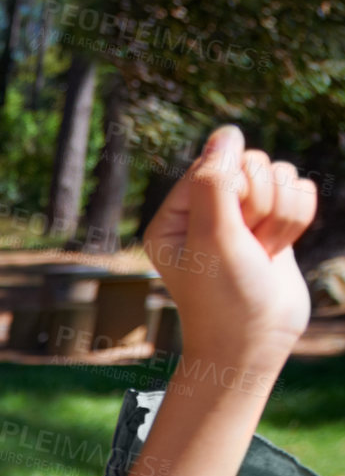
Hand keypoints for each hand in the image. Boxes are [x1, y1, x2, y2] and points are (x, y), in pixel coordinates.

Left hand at [143, 124, 316, 369]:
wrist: (255, 343)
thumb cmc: (225, 297)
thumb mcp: (213, 237)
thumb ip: (214, 181)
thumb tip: (226, 132)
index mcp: (174, 213)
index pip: (217, 163)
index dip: (238, 192)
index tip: (232, 231)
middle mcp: (204, 210)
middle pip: (253, 163)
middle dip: (262, 206)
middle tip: (248, 246)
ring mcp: (240, 216)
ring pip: (282, 175)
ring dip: (282, 216)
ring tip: (262, 252)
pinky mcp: (270, 223)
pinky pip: (300, 189)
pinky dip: (298, 219)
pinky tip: (278, 249)